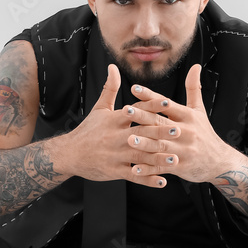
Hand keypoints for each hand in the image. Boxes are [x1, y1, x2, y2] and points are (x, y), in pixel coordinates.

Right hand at [63, 64, 170, 187]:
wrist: (69, 154)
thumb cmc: (87, 131)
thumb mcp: (99, 108)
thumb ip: (110, 88)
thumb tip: (113, 67)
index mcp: (115, 120)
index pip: (135, 111)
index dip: (151, 106)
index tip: (168, 102)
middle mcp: (116, 137)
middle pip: (141, 133)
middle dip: (160, 132)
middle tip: (178, 130)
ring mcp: (115, 155)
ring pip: (140, 156)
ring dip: (158, 159)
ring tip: (175, 158)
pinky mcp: (114, 171)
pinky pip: (133, 175)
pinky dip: (148, 179)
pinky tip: (162, 181)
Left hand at [125, 64, 239, 184]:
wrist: (220, 162)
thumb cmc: (205, 135)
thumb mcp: (200, 111)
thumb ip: (194, 89)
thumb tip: (195, 66)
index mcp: (188, 116)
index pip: (166, 104)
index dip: (150, 96)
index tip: (134, 88)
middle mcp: (186, 132)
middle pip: (161, 122)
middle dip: (142, 116)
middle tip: (125, 110)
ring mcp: (183, 150)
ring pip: (161, 145)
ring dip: (144, 143)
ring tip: (128, 138)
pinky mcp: (181, 166)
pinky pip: (162, 167)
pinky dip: (148, 168)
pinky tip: (134, 167)